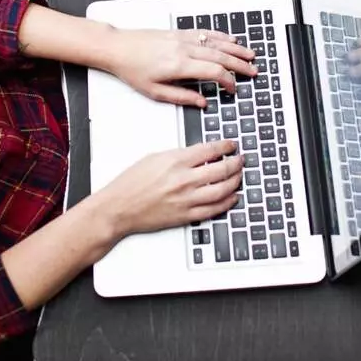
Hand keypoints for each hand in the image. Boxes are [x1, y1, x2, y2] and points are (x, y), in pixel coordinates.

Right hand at [100, 140, 242, 236]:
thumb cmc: (130, 183)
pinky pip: (214, 209)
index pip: (210, 150)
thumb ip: (179, 155)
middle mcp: (184, 180)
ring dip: (235, 182)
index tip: (231, 145)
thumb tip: (200, 154)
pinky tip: (233, 197)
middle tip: (241, 159)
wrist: (118, 208)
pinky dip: (227, 202)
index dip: (225, 146)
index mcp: (175, 161)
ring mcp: (186, 199)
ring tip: (240, 176)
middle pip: (221, 169)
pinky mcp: (186, 216)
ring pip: (222, 190)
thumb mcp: (154, 158)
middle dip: (236, 163)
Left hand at [104, 27, 256, 105]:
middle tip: (253, 71)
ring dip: (235, 49)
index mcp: (179, 66)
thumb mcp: (154, 92)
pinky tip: (230, 39)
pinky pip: (205, 32)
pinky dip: (220, 36)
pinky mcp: (178, 32)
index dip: (228, 81)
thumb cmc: (132, 69)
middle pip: (220, 56)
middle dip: (240, 64)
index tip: (233, 89)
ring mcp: (182, 38)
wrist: (117, 47)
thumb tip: (202, 103)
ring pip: (216, 42)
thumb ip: (182, 98)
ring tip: (250, 55)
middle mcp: (184, 49)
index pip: (213, 72)